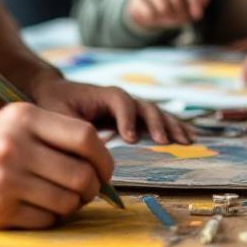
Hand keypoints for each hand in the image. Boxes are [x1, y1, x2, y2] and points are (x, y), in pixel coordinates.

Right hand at [0, 103, 110, 228]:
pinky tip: (37, 207)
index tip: (104, 171)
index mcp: (24, 117)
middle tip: (86, 190)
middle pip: (81, 174)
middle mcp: (15, 145)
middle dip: (92, 188)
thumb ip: (56, 134)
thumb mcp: (15, 124)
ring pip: (68, 201)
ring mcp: (6, 179)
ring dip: (72, 205)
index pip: (86, 137)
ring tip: (60, 199)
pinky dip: (50, 218)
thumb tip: (102, 162)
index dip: (104, 158)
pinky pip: (47, 220)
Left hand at [33, 77, 192, 144]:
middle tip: (165, 142)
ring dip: (171, 125)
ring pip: (156, 112)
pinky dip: (174, 126)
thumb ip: (69, 130)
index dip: (127, 119)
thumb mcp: (58, 115)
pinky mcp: (135, 115)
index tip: (130, 138)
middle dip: (156, 123)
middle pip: (144, 106)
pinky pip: (158, 120)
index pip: (121, 102)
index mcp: (103, 94)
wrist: (57, 92)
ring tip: (186, 140)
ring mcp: (131, 105)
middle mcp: (122, 97)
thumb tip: (82, 154)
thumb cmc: (56, 104)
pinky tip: (189, 137)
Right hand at [125, 0, 209, 31]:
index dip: (194, 0)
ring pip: (162, 5)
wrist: (145, 8)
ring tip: (168, 16)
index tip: (197, 15)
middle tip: (181, 18)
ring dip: (168, 16)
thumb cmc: (171, 2)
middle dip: (181, 11)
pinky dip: (156, 19)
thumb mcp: (187, 1)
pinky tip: (155, 15)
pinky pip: (150, 13)